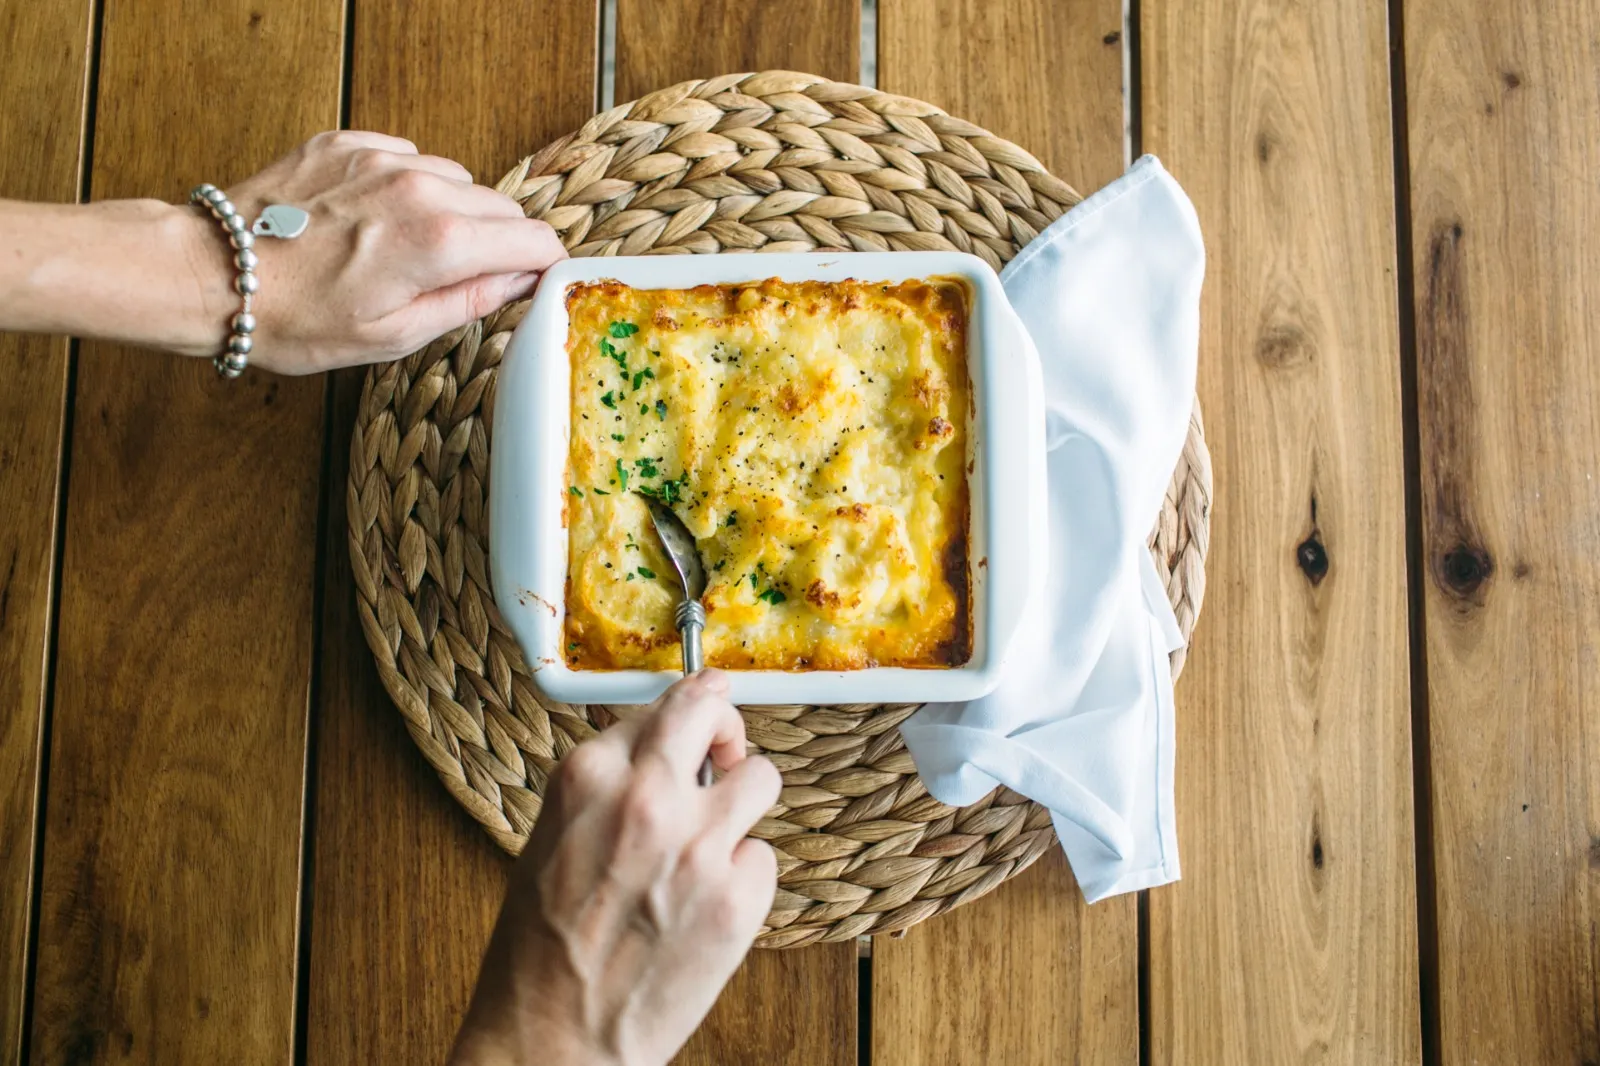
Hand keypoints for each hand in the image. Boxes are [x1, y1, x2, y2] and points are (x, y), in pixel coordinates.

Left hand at [195, 130, 565, 373]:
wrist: (212, 273)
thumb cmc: (295, 318)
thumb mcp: (394, 335)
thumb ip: (470, 302)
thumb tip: (519, 283)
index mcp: (440, 242)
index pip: (533, 240)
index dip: (543, 265)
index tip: (536, 280)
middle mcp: (420, 188)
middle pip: (501, 207)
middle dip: (498, 242)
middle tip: (464, 277)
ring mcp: (382, 159)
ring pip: (457, 179)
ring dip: (453, 212)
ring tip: (410, 249)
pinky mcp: (348, 142)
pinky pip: (408, 157)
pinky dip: (408, 186)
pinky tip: (375, 220)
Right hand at [449, 671, 780, 1065]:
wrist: (553, 1036)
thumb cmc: (543, 947)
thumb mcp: (555, 836)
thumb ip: (609, 785)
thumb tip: (661, 750)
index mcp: (590, 776)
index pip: (667, 704)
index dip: (690, 713)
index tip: (706, 712)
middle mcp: (647, 797)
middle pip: (716, 713)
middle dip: (727, 724)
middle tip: (727, 748)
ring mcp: (699, 845)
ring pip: (763, 778)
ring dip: (745, 803)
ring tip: (716, 841)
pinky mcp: (738, 897)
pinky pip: (763, 857)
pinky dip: (743, 877)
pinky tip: (705, 907)